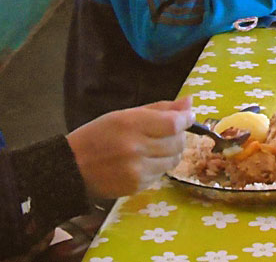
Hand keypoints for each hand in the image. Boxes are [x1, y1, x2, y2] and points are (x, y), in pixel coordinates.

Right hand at [66, 97, 194, 199]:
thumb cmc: (98, 135)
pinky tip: (144, 162)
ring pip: (173, 160)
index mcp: (131, 125)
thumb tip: (189, 103)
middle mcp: (136, 148)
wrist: (71, 167)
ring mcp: (137, 170)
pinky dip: (159, 167)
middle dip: (179, 136)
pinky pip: (161, 174)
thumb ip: (160, 109)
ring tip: (155, 148)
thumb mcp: (125, 114)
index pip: (173, 124)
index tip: (188, 118)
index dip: (186, 120)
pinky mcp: (136, 186)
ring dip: (171, 152)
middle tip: (168, 133)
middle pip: (178, 142)